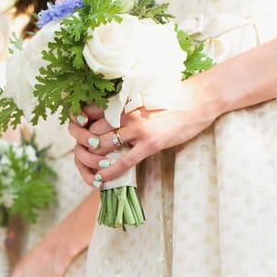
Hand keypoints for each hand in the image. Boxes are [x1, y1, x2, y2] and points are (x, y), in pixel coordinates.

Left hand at [69, 80, 217, 185]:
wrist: (197, 100)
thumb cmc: (170, 98)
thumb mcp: (141, 97)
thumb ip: (122, 107)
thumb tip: (108, 119)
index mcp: (122, 101)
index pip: (89, 113)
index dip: (81, 127)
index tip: (79, 136)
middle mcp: (125, 114)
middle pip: (93, 133)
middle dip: (86, 147)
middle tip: (84, 158)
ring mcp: (137, 129)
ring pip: (104, 147)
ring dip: (94, 160)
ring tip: (90, 170)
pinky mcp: (150, 144)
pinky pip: (123, 162)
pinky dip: (109, 172)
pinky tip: (100, 180)